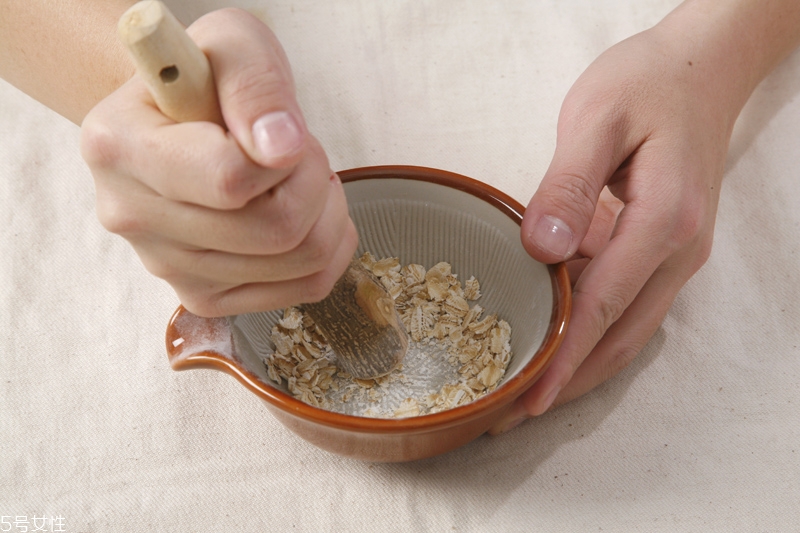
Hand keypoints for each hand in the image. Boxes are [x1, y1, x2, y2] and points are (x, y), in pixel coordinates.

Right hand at [80, 8, 357, 316]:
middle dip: (313, 181)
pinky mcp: (203, 296)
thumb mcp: (233, 44)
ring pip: (300, 262)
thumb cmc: (206, 78)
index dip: (284, 157)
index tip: (280, 129)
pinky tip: (306, 211)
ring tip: (293, 178)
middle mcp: (130, 217)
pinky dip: (329, 245)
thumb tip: (281, 149)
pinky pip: (305, 286)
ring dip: (325, 211)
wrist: (179, 120)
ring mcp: (165, 266)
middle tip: (296, 152)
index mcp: (120, 147)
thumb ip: (256, 86)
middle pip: (276, 230)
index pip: (230, 181)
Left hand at [489, 19, 743, 433]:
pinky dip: (591, 334)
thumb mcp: (598, 119)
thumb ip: (568, 186)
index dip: (563, 358)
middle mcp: (678, 252)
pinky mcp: (664, 250)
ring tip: (527, 393)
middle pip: (619, 338)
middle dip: (567, 382)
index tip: (527, 399)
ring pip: (627, 331)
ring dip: (580, 367)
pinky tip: (554, 340)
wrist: (702, 70)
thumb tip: (541, 250)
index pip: (603, 307)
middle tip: (511, 415)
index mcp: (664, 221)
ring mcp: (677, 256)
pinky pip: (627, 305)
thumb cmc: (648, 85)